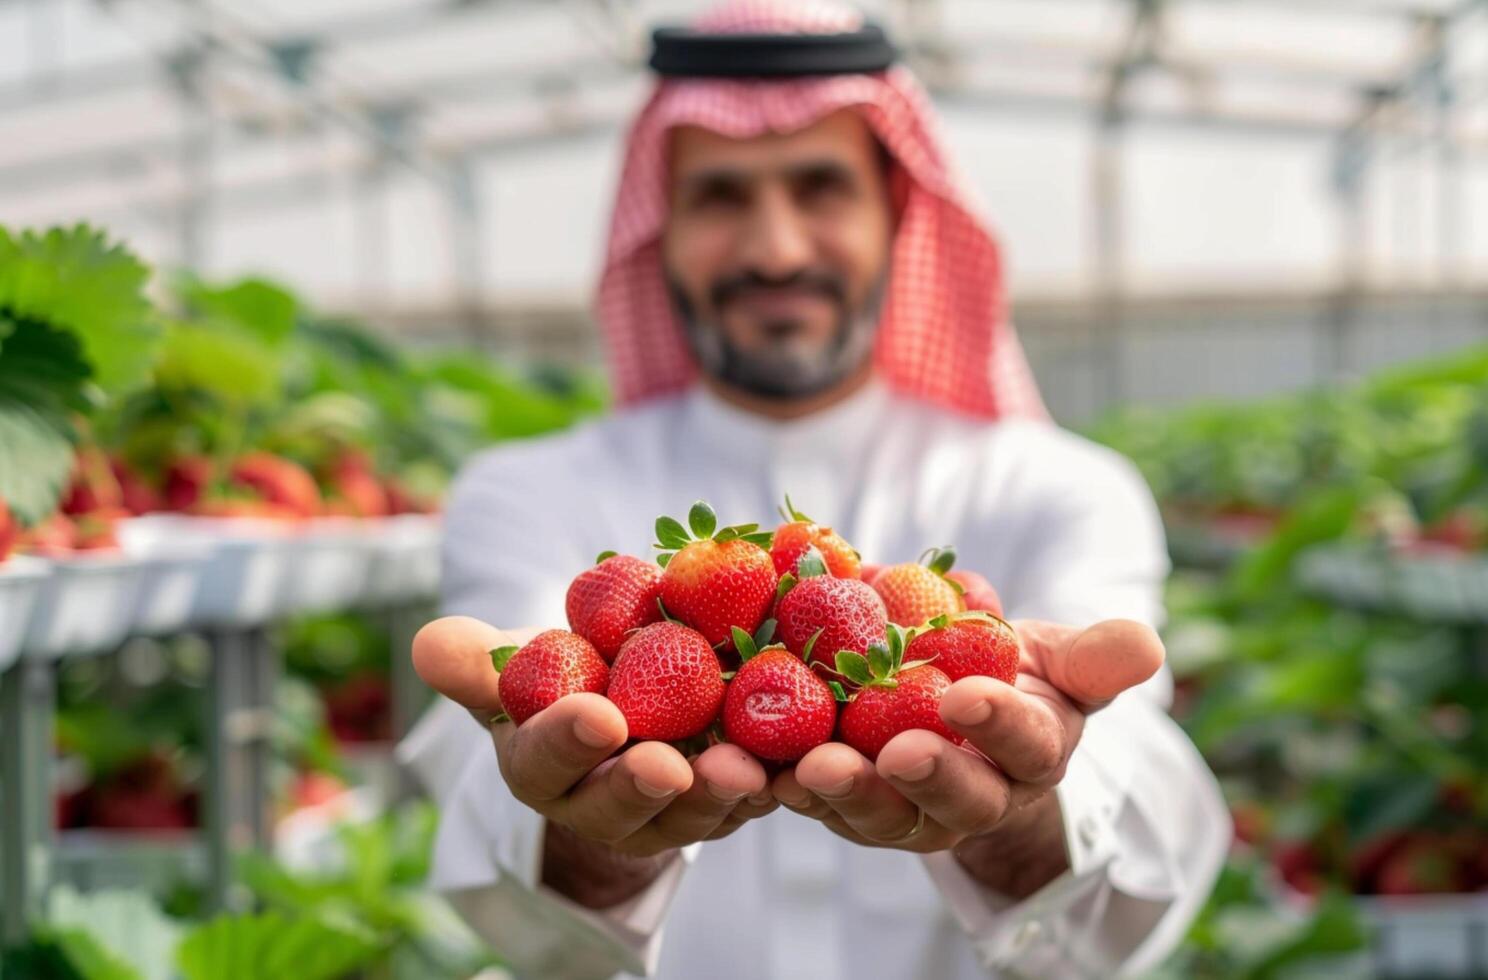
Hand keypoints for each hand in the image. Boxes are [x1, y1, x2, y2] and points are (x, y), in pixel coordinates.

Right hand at [411, 616, 778, 905]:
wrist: (625, 700)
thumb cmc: (560, 679)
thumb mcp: (517, 668)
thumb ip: (477, 660)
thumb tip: (428, 643)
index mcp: (542, 769)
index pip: (544, 762)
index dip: (567, 743)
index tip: (597, 716)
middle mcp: (602, 804)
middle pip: (621, 804)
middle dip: (642, 786)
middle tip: (669, 763)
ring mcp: (668, 811)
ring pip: (694, 813)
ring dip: (720, 794)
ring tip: (744, 767)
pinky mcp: (725, 804)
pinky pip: (752, 798)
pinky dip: (775, 780)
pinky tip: (798, 757)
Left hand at [773, 617, 1162, 896]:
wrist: (958, 713)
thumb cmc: (1016, 679)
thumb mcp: (1061, 661)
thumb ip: (1097, 659)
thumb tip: (1144, 645)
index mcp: (1032, 756)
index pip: (1026, 747)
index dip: (1001, 725)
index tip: (967, 694)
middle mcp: (973, 798)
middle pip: (952, 799)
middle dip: (927, 777)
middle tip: (896, 750)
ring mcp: (907, 812)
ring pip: (878, 813)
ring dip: (846, 794)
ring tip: (813, 767)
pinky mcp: (847, 809)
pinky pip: (817, 804)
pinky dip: (787, 788)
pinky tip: (758, 766)